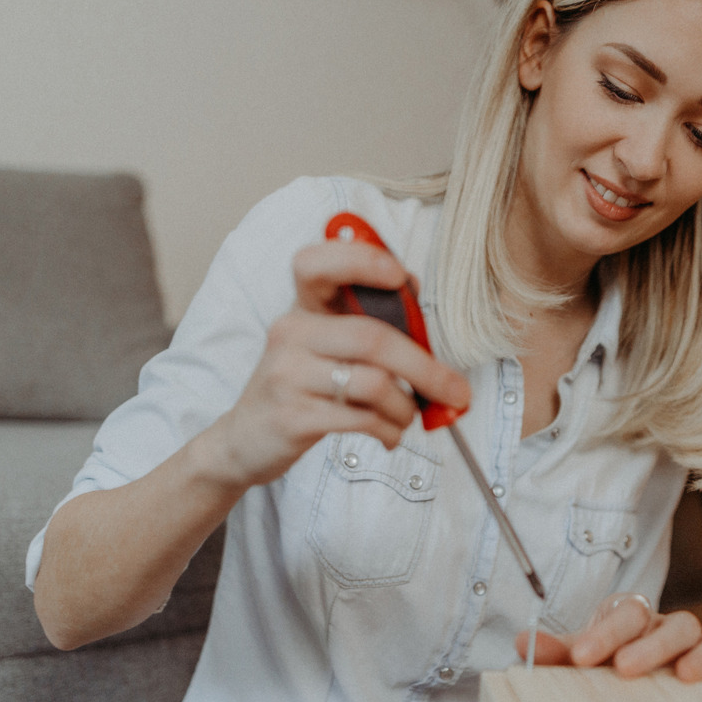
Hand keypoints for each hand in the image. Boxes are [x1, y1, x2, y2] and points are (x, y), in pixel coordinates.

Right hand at [211, 237, 471, 486]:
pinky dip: (389, 430)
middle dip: (426, 368)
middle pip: (373, 337)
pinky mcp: (293, 416)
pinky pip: (362, 419)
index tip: (401, 277)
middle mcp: (290, 334)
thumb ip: (363, 320)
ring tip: (407, 418)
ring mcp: (288, 375)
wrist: (244, 441)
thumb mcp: (322, 347)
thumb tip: (413, 292)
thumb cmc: (300, 388)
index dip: (362, 261)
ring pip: (374, 383)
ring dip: (406, 407)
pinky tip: (388, 435)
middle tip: (456, 392)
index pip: (316, 264)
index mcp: (301, 309)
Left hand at [514, 593, 701, 682]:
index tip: (582, 657)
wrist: (620, 666)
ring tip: (689, 677)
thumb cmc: (600, 659)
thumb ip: (553, 651)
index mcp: (631, 615)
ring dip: (701, 654)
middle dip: (649, 646)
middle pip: (669, 623)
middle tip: (626, 670)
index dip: (604, 633)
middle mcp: (665, 625)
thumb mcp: (575, 655)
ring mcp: (693, 645)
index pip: (624, 614)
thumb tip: (523, 643)